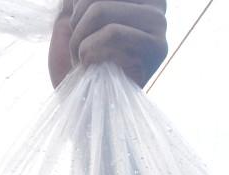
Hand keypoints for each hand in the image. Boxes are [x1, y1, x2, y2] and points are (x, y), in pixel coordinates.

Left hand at [49, 0, 167, 87]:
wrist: (85, 110)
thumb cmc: (78, 68)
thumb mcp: (69, 25)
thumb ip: (74, 3)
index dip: (78, 9)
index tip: (77, 29)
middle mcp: (154, 4)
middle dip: (76, 25)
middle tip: (79, 50)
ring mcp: (158, 24)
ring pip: (100, 10)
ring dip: (79, 40)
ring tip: (84, 60)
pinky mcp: (157, 46)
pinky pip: (112, 32)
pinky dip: (90, 52)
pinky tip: (93, 67)